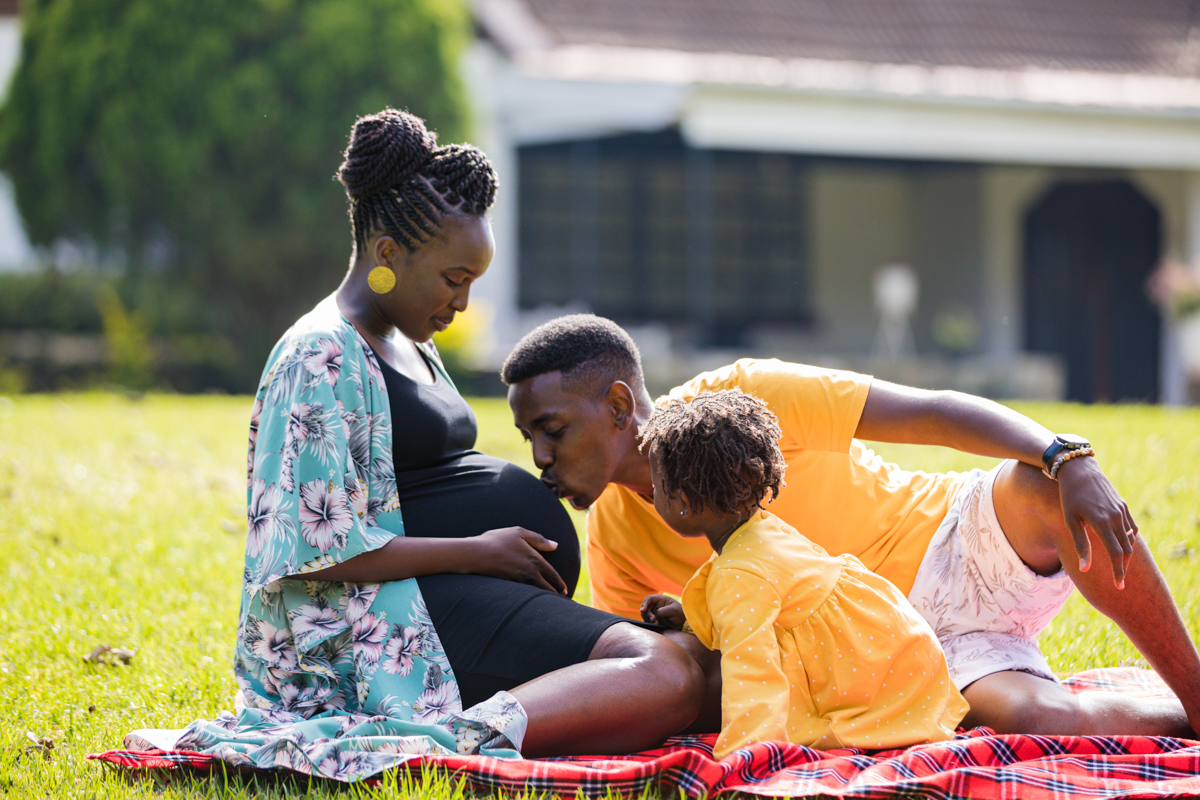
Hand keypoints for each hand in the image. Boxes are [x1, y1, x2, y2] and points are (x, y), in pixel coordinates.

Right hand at [470, 527, 567, 594]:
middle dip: (556, 595)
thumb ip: (539, 539)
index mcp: (535, 560)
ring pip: (537, 593)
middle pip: (547, 588)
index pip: (553, 575)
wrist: (475, 554)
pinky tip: (531, 599)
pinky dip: (531, 598)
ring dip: (545, 598)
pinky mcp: (509, 586)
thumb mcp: (519, 533)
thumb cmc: (497, 540)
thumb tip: (555, 545)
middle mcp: (529, 573)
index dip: (560, 584)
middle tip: (562, 600)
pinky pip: (525, 594)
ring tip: (550, 603)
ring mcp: (519, 581)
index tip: (565, 590)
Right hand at [641, 594, 685, 628]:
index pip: (649, 599)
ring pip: (645, 615)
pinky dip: (650, 623)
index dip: (645, 604)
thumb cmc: (680, 613)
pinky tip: (656, 625)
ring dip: (648, 619)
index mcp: (660, 599)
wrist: (684, 623)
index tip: (643, 610)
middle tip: (653, 620)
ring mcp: (655, 613)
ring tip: (656, 623)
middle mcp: (656, 605)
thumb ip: (661, 611)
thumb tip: (654, 616)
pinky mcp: (655, 620)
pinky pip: (648, 621)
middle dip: (647, 614)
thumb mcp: (673, 610)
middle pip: (645, 607)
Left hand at [1056, 456, 1136, 588]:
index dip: (1118, 572)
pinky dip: (1129, 540)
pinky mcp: (1123, 505)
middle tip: (1119, 581)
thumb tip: (1085, 569)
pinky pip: (1131, 527)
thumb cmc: (1069, 496)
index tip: (1119, 586)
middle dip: (1123, 567)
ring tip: (1119, 566)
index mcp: (1102, 523)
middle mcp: (1116, 517)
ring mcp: (1122, 510)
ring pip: (1130, 540)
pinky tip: (1123, 547)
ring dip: (1127, 555)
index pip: (1116, 554)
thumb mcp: (1070, 521)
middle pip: (1126, 549)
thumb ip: (1080, 545)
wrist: (1079, 469)